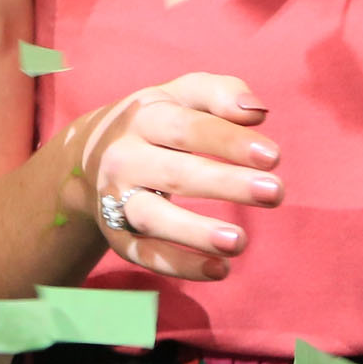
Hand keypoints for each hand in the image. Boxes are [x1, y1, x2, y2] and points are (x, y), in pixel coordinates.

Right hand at [68, 73, 282, 282]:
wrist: (86, 156)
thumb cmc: (157, 121)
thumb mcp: (181, 95)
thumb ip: (221, 93)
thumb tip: (255, 112)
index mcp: (143, 118)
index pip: (188, 128)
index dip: (230, 141)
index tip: (273, 156)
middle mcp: (123, 158)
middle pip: (175, 173)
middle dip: (226, 183)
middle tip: (276, 192)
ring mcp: (116, 199)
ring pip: (153, 218)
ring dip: (195, 232)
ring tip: (239, 241)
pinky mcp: (117, 235)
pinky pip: (145, 254)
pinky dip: (179, 265)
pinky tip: (220, 270)